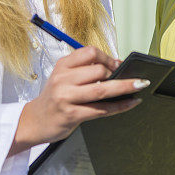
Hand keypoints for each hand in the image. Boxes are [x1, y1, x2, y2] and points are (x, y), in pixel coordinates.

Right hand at [10, 46, 145, 153]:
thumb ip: (84, 70)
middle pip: (99, 70)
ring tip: (140, 84)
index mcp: (62, 65)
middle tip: (128, 79)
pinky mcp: (71, 114)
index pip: (89, 52)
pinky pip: (102, 109)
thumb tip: (117, 66)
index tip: (118, 64)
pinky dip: (120, 106)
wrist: (34, 121)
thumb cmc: (54, 99)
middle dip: (117, 74)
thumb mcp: (63, 78)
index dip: (108, 57)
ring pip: (102, 89)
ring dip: (125, 87)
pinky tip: (131, 102)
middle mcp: (63, 79)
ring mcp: (66, 97)